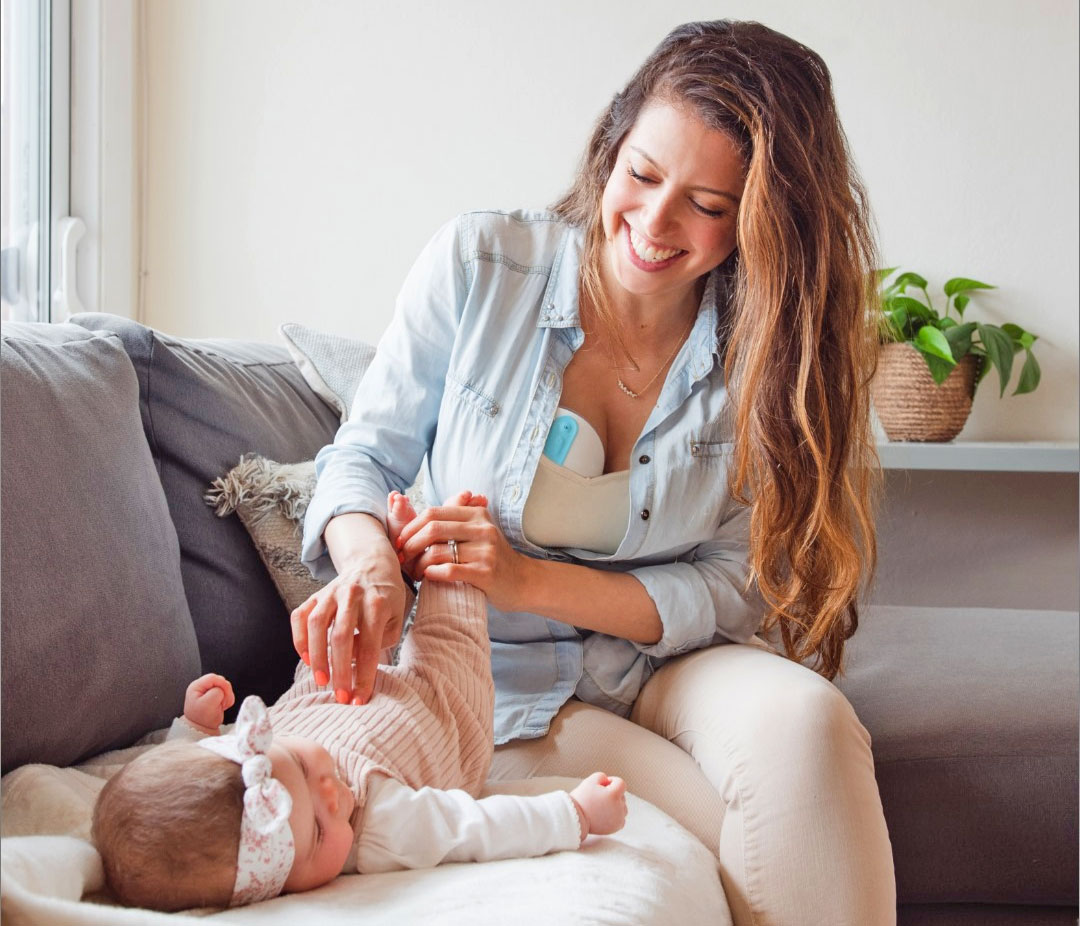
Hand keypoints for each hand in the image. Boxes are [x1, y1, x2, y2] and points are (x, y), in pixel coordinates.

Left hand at [184, 673, 234, 733]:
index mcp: (196, 686)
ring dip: (227, 696)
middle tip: (222, 702)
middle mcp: (202, 687)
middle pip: (220, 681)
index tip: (225, 693)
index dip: (221, 683)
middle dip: (225, 691)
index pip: (212, 677)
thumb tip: (222, 689)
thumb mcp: (208, 704)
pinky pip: (227, 692)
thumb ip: (216, 692)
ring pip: (225, 687)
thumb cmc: (202, 718)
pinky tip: (223, 706)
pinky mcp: (216, 696)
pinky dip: (228, 699)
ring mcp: (209, 691)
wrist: (202, 729)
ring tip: (221, 705)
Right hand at [290, 512, 407, 706]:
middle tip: (340, 696)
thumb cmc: (386, 598)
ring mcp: (331, 593)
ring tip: (321, 680)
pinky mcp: (316, 594)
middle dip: (340, 671)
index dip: (364, 675)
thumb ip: (381, 641)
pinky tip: (305, 658)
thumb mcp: (396, 618)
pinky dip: (299, 638)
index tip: (359, 698)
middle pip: (341, 637)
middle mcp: (353, 595)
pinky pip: (300, 616)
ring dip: (316, 656)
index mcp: (378, 603)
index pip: (370, 646)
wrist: (372, 564)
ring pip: (317, 625)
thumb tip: (355, 662)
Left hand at [395, 491, 526, 610]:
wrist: (523, 581)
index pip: (433, 513)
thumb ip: (456, 518)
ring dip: (419, 564)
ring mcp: (485, 550)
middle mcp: (482, 529)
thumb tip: (422, 513)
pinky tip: (428, 577)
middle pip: (432, 529)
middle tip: (402, 557)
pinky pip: (449, 570)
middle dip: (410, 544)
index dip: (411, 527)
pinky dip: (432, 573)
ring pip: (438, 552)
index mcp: (476, 514)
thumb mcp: (479, 531)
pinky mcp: (486, 572)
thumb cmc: (494, 557)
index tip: (400, 541)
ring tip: (415, 572)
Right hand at [569, 772, 627, 838]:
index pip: (621, 783)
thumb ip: (602, 776)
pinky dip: (615, 816)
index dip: (611, 781)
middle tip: (598, 797)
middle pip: (622, 795)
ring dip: (615, 804)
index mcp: (614, 795)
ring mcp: (619, 818)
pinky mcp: (616, 827)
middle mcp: (619, 807)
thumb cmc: (582, 799)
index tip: (601, 786)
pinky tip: (605, 814)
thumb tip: (607, 781)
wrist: (575, 819)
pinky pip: (621, 818)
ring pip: (622, 807)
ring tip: (601, 806)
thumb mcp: (589, 781)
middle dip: (612, 793)